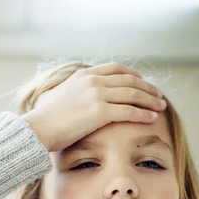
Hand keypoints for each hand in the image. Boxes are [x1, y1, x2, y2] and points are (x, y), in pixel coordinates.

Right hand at [23, 62, 166, 151]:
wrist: (37, 129)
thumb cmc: (47, 120)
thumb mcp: (62, 97)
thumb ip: (77, 93)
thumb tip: (84, 101)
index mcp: (84, 75)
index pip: (117, 69)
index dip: (135, 75)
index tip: (145, 83)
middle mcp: (92, 81)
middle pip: (129, 80)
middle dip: (148, 87)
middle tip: (159, 96)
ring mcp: (96, 95)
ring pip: (132, 94)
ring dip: (150, 100)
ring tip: (161, 106)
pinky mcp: (99, 112)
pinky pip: (128, 111)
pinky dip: (143, 114)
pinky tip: (152, 118)